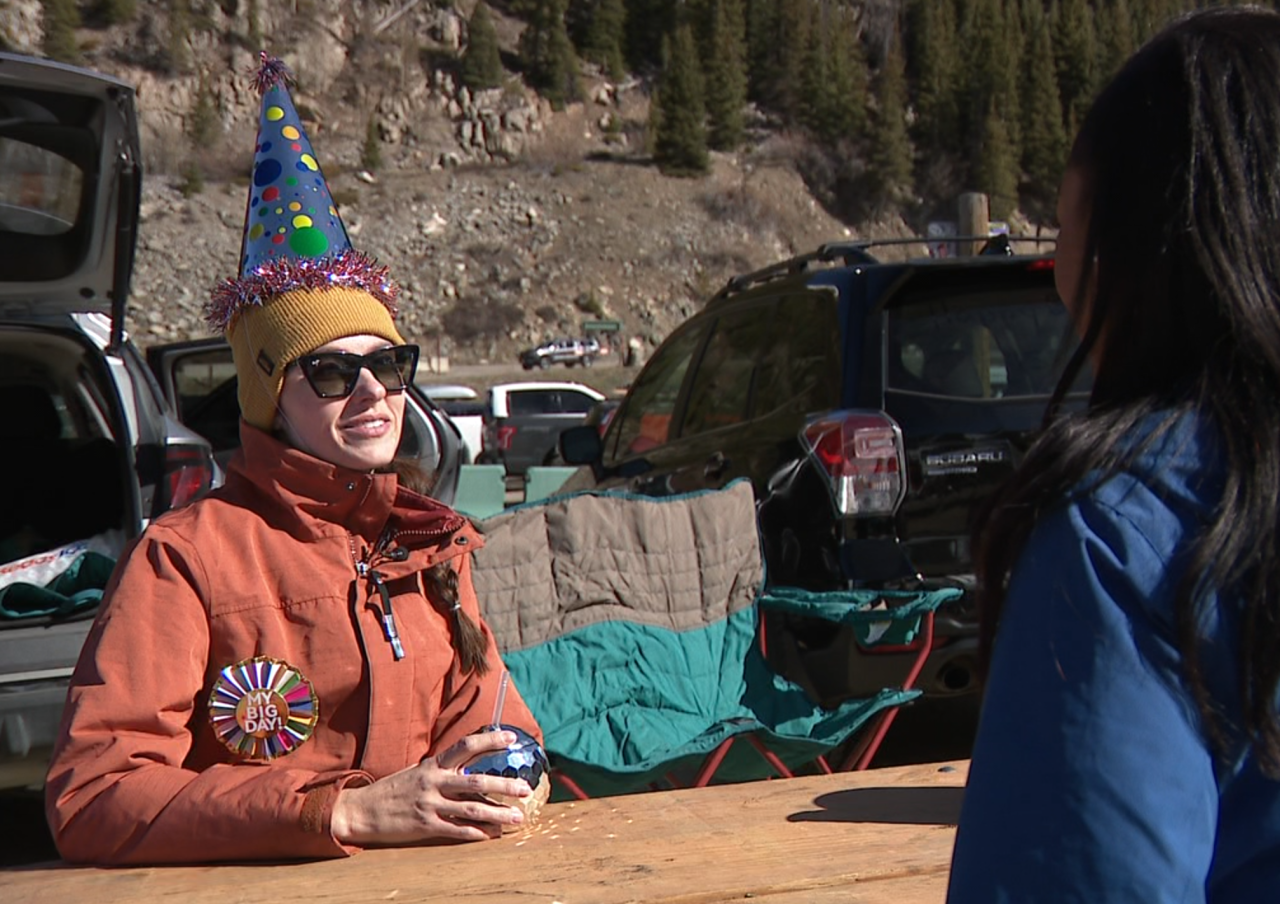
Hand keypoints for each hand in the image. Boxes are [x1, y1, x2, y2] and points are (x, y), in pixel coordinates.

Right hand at [330, 730, 531, 845]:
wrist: (363, 810)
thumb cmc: (395, 790)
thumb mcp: (419, 774)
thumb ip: (447, 775)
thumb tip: (478, 781)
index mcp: (434, 765)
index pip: (466, 746)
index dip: (490, 740)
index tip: (512, 737)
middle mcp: (434, 782)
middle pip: (477, 780)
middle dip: (505, 785)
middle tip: (526, 789)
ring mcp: (430, 804)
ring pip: (472, 808)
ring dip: (498, 814)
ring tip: (517, 817)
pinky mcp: (425, 826)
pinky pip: (456, 830)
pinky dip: (476, 833)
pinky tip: (491, 835)